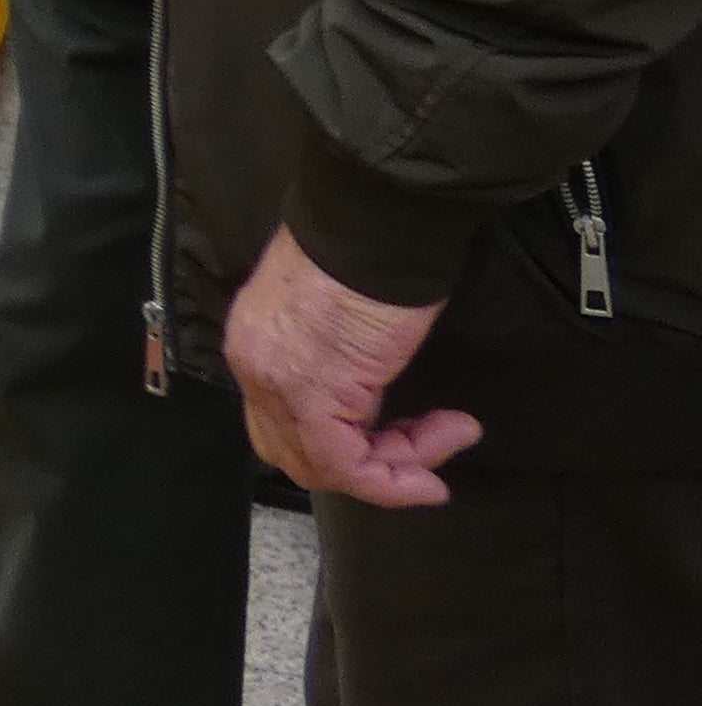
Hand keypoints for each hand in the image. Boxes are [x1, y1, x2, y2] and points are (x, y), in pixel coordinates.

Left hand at [223, 227, 475, 506]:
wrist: (376, 227)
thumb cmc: (371, 253)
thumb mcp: (339, 308)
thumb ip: (331, 353)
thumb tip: (363, 383)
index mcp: (256, 339)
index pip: (279, 420)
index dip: (340, 444)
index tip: (405, 440)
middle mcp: (254, 364)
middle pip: (295, 451)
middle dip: (365, 462)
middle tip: (425, 453)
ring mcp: (275, 383)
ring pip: (325, 464)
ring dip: (396, 466)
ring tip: (451, 435)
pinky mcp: (310, 398)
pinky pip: (347, 466)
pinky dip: (395, 477)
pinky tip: (441, 453)